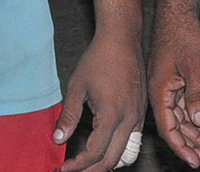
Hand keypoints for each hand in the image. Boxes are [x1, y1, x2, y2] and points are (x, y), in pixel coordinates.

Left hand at [56, 30, 143, 171]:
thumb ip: (68, 116)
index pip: (94, 152)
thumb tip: (58, 140)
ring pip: (126, 153)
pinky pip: (132, 139)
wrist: (122, 39)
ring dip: (107, 163)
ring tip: (88, 165)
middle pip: (112, 159)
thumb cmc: (98, 59)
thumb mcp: (77, 87)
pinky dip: (118, 150)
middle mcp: (129, 120)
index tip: (64, 168)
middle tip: (74, 171)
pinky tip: (104, 147)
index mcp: (112, 116)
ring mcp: (138, 117)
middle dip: (92, 170)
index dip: (77, 165)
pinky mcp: (141, 112)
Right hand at [148, 15, 199, 166]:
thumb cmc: (184, 37)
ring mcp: (168, 88)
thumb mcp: (194, 66)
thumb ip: (197, 94)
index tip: (194, 161)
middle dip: (191, 146)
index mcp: (159, 92)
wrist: (179, 14)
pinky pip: (184, 108)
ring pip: (180, 119)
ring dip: (195, 135)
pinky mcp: (176, 83)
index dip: (181, 146)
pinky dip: (195, 120)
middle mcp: (161, 93)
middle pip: (174, 128)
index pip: (168, 128)